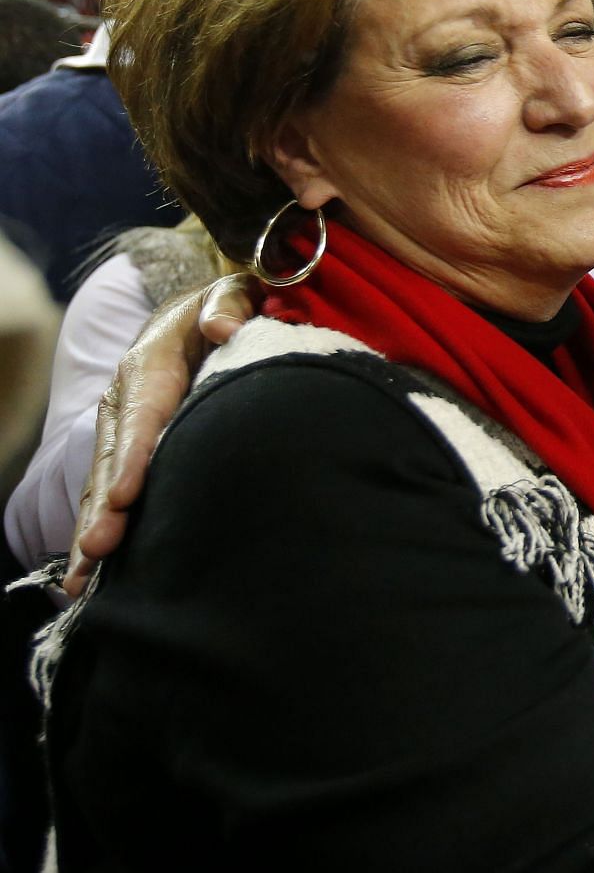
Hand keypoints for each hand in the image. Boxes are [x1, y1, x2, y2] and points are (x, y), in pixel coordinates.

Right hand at [66, 274, 256, 596]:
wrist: (197, 312)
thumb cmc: (223, 308)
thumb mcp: (230, 292)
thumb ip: (231, 303)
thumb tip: (225, 326)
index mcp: (150, 363)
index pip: (143, 411)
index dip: (133, 454)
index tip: (127, 494)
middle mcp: (126, 399)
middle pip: (111, 458)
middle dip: (104, 507)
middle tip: (101, 550)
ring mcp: (120, 428)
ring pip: (102, 483)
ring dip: (94, 529)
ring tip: (84, 580)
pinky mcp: (123, 450)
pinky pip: (107, 492)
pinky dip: (99, 530)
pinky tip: (93, 576)